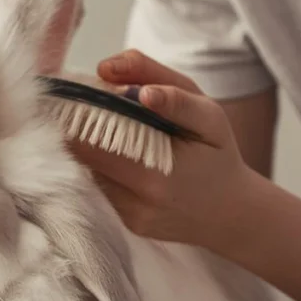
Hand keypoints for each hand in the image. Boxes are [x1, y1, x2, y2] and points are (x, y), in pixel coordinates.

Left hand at [67, 49, 259, 252]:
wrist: (232, 212)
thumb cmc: (218, 155)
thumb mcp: (209, 116)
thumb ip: (172, 94)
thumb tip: (120, 75)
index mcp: (156, 174)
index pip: (91, 143)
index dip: (75, 119)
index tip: (69, 97)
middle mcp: (139, 202)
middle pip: (83, 160)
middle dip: (75, 131)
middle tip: (72, 107)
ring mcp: (130, 217)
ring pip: (90, 174)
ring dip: (87, 151)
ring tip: (95, 128)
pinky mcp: (127, 224)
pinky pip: (102, 189)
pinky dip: (102, 170)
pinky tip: (114, 155)